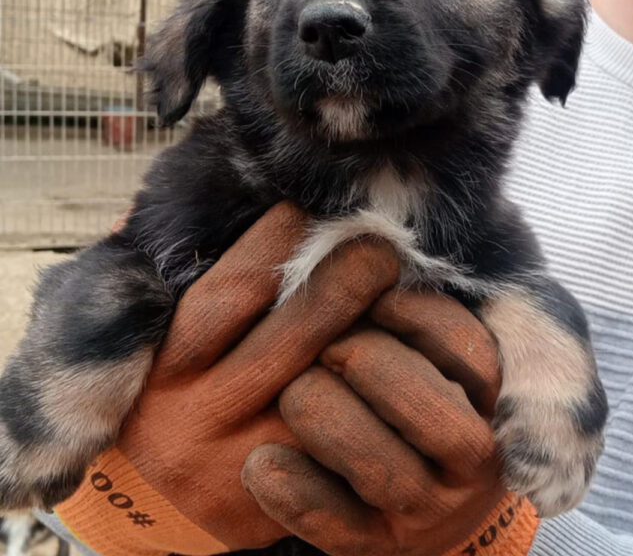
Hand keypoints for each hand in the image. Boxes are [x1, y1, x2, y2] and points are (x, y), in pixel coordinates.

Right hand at [55, 202, 399, 555]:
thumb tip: (156, 209)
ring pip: (336, 379)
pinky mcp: (294, 490)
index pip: (235, 288)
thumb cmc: (152, 399)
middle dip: (351, 273)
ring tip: (402, 288)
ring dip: (379, 326)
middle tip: (381, 244)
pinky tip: (404, 354)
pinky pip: (351, 432)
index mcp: (166, 365)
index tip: (310, 209)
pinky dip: (379, 388)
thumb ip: (171, 283)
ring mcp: (254, 456)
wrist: (141, 510)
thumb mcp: (143, 346)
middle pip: (299, 326)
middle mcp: (207, 412)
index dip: (283, 237)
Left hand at [243, 289, 539, 555]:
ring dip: (329, 421)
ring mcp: (427, 511)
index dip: (410, 313)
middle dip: (369, 364)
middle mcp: (472, 458)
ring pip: (385, 470)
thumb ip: (416, 305)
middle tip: (331, 348)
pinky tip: (261, 462)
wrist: (423, 496)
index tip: (371, 298)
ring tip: (296, 393)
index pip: (466, 348)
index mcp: (490, 398)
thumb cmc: (416, 391)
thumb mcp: (434, 347)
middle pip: (432, 410)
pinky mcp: (378, 547)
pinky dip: (296, 493)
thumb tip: (368, 235)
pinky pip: (338, 528)